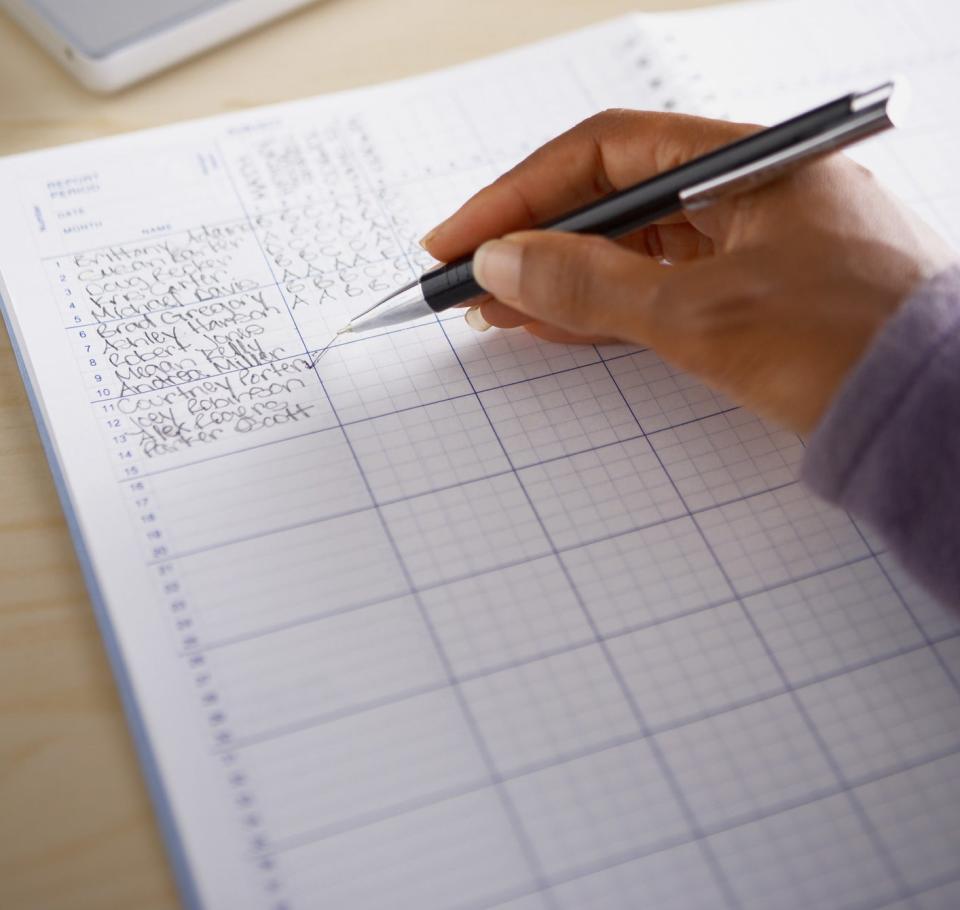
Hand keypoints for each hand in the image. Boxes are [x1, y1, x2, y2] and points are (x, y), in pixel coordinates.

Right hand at [421, 110, 954, 433]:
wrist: (935, 419)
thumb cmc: (845, 347)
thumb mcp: (700, 315)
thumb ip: (590, 285)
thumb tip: (501, 260)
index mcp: (744, 161)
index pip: (604, 154)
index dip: (519, 193)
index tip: (460, 237)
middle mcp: (743, 191)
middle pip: (611, 199)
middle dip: (531, 239)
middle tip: (464, 278)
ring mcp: (747, 245)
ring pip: (629, 249)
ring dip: (559, 277)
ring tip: (492, 307)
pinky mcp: (748, 297)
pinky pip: (657, 290)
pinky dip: (602, 308)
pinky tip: (550, 324)